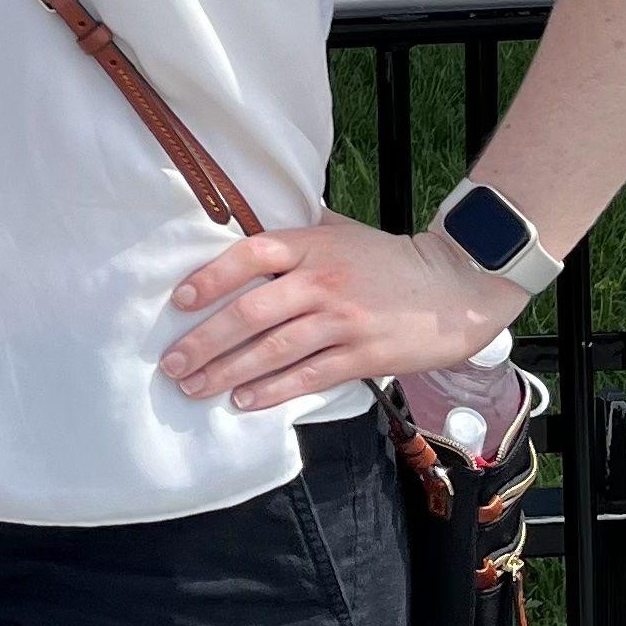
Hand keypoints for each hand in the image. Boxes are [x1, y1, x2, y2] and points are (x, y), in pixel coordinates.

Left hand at [160, 210, 520, 409]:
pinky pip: (309, 375)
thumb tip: (244, 224)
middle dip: (206, 340)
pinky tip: (245, 400)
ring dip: (229, 371)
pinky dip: (273, 390)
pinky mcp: (362, 356)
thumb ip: (295, 230)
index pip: (248, 255)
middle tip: (173, 363)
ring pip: (274, 350)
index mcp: (308, 244)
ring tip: (196, 387)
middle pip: (251, 312)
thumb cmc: (386, 258)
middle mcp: (319, 281)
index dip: (210, 277)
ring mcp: (341, 321)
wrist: (453, 287)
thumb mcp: (337, 230)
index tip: (178, 300)